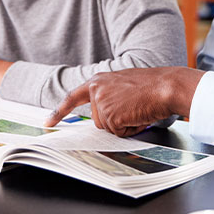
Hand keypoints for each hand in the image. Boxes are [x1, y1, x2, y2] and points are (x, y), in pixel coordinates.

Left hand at [45, 67, 203, 136]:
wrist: (165, 86)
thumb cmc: (151, 86)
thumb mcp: (123, 85)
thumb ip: (108, 96)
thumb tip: (103, 117)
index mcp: (99, 80)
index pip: (73, 97)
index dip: (59, 112)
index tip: (48, 123)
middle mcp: (96, 90)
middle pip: (97, 119)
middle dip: (115, 120)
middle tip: (132, 107)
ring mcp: (102, 103)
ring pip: (107, 128)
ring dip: (123, 124)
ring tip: (137, 109)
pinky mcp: (110, 115)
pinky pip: (117, 133)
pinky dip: (129, 129)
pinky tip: (138, 115)